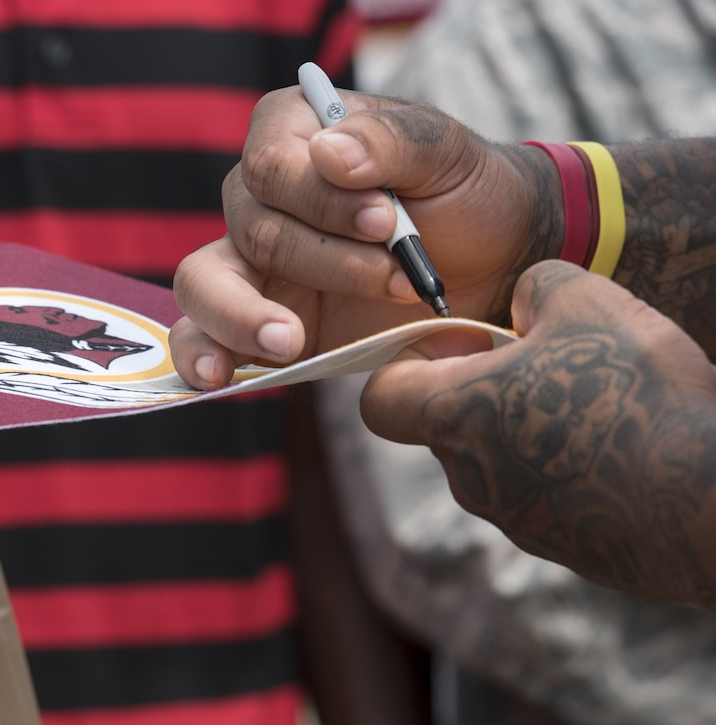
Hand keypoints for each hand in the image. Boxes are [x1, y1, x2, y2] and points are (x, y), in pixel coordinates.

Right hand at [170, 87, 561, 388]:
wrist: (490, 263)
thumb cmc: (462, 194)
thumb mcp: (447, 152)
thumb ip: (392, 141)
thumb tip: (328, 155)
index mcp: (293, 133)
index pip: (271, 166)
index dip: (322, 201)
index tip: (387, 222)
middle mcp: (258, 193)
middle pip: (253, 229)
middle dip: (327, 262)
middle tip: (397, 280)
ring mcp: (249, 261)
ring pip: (203, 281)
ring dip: (244, 314)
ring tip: (288, 341)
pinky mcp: (255, 320)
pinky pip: (202, 333)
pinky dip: (202, 353)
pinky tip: (218, 375)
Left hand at [360, 260, 715, 606]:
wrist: (709, 497)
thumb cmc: (638, 393)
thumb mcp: (586, 302)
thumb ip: (534, 289)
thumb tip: (521, 310)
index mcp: (453, 417)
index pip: (379, 399)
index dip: (407, 365)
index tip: (464, 344)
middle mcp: (470, 478)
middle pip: (448, 425)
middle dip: (485, 389)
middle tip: (550, 363)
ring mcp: (515, 520)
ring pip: (499, 460)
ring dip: (530, 428)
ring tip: (598, 404)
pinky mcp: (561, 547)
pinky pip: (545, 496)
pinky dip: (567, 469)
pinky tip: (622, 447)